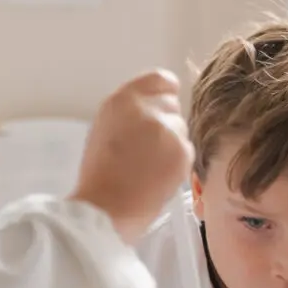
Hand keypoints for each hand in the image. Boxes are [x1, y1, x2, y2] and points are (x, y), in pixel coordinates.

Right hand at [69, 70, 192, 244]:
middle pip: (173, 106)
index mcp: (122, 99)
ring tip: (150, 167)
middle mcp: (147, 107)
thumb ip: (130, 113)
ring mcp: (167, 128)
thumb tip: (152, 111)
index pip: (161, 79)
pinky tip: (157, 177)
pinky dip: (178, 164)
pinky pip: (187, 152)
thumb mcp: (106, 129)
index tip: (161, 110)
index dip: (164, 95)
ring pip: (182, 130)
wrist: (105, 209)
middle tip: (150, 149)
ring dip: (173, 146)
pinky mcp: (182, 151)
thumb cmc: (100, 176)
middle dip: (166, 125)